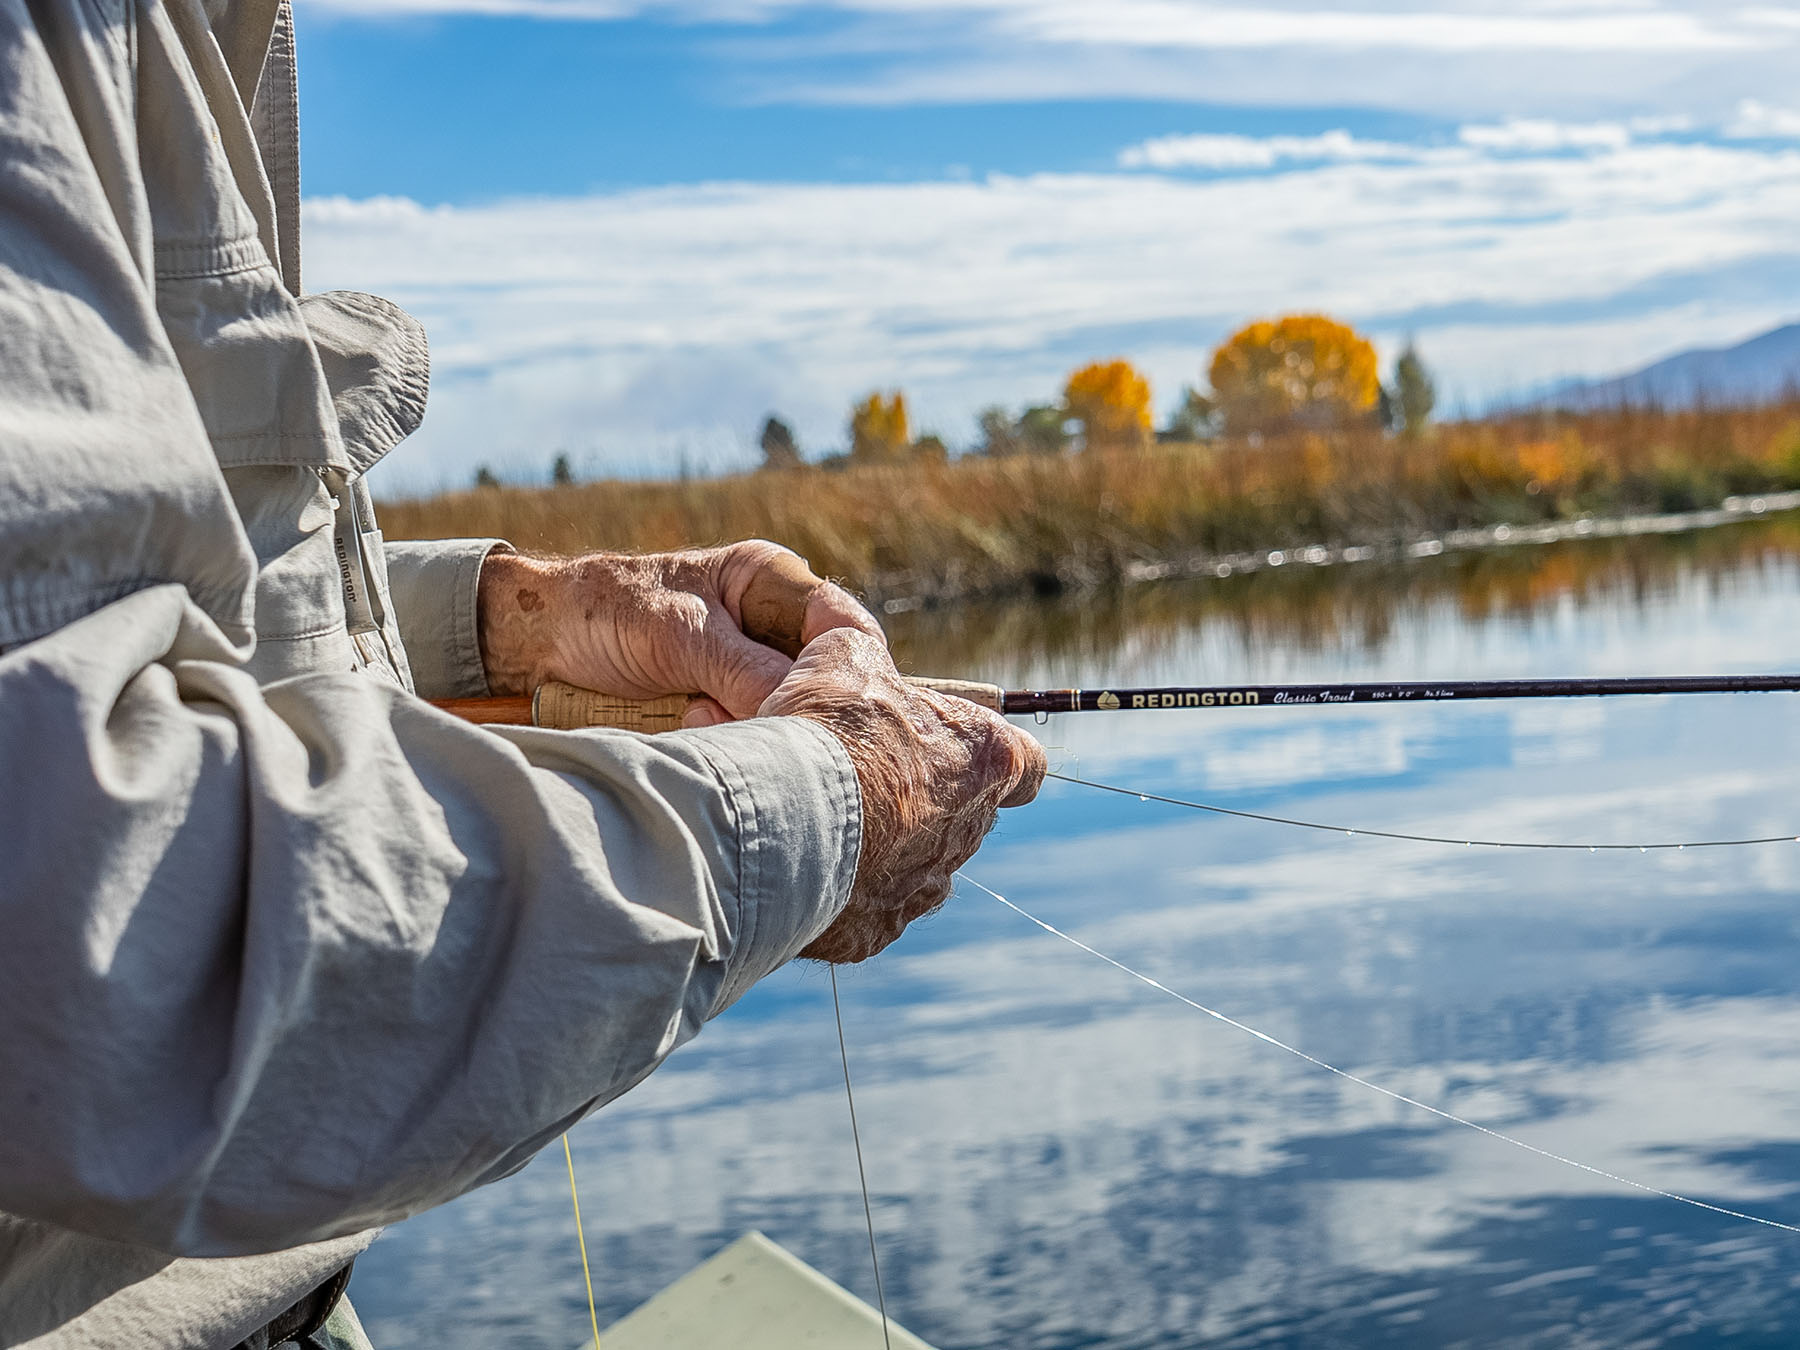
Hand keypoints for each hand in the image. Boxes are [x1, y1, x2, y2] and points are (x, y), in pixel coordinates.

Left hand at [477, 541, 882, 725]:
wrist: (539, 644)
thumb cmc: (605, 613)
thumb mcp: (679, 635)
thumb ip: (743, 668)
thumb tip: (799, 712)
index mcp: (769, 579)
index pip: (841, 624)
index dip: (844, 666)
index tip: (822, 705)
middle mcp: (770, 624)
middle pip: (821, 676)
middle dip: (793, 703)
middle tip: (751, 715)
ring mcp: (750, 668)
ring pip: (788, 711)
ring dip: (756, 724)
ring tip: (700, 714)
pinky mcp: (727, 705)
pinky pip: (755, 731)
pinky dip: (735, 739)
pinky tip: (696, 727)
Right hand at [761, 629, 1045, 962]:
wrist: (783, 822)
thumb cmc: (827, 732)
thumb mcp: (844, 658)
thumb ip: (863, 652)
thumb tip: (851, 642)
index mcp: (985, 761)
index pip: (1026, 764)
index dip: (993, 754)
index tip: (955, 748)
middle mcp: (969, 829)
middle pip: (960, 813)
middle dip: (918, 797)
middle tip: (858, 774)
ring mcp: (926, 887)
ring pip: (912, 863)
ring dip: (877, 844)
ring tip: (817, 820)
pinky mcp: (877, 931)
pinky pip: (864, 906)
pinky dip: (838, 887)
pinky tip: (799, 863)